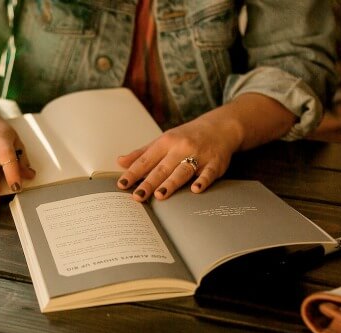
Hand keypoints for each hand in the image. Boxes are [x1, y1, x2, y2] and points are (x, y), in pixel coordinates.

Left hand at [116, 93, 295, 201]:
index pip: (146, 160)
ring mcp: (199, 155)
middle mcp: (181, 148)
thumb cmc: (187, 137)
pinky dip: (202, 180)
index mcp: (166, 142)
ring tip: (160, 195)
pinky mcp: (215, 163)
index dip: (133, 172)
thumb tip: (120, 162)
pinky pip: (208, 173)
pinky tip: (196, 189)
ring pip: (182, 171)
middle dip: (149, 182)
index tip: (122, 184)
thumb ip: (142, 153)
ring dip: (171, 183)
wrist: (220, 127)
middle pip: (162, 168)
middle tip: (137, 196)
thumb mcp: (163, 140)